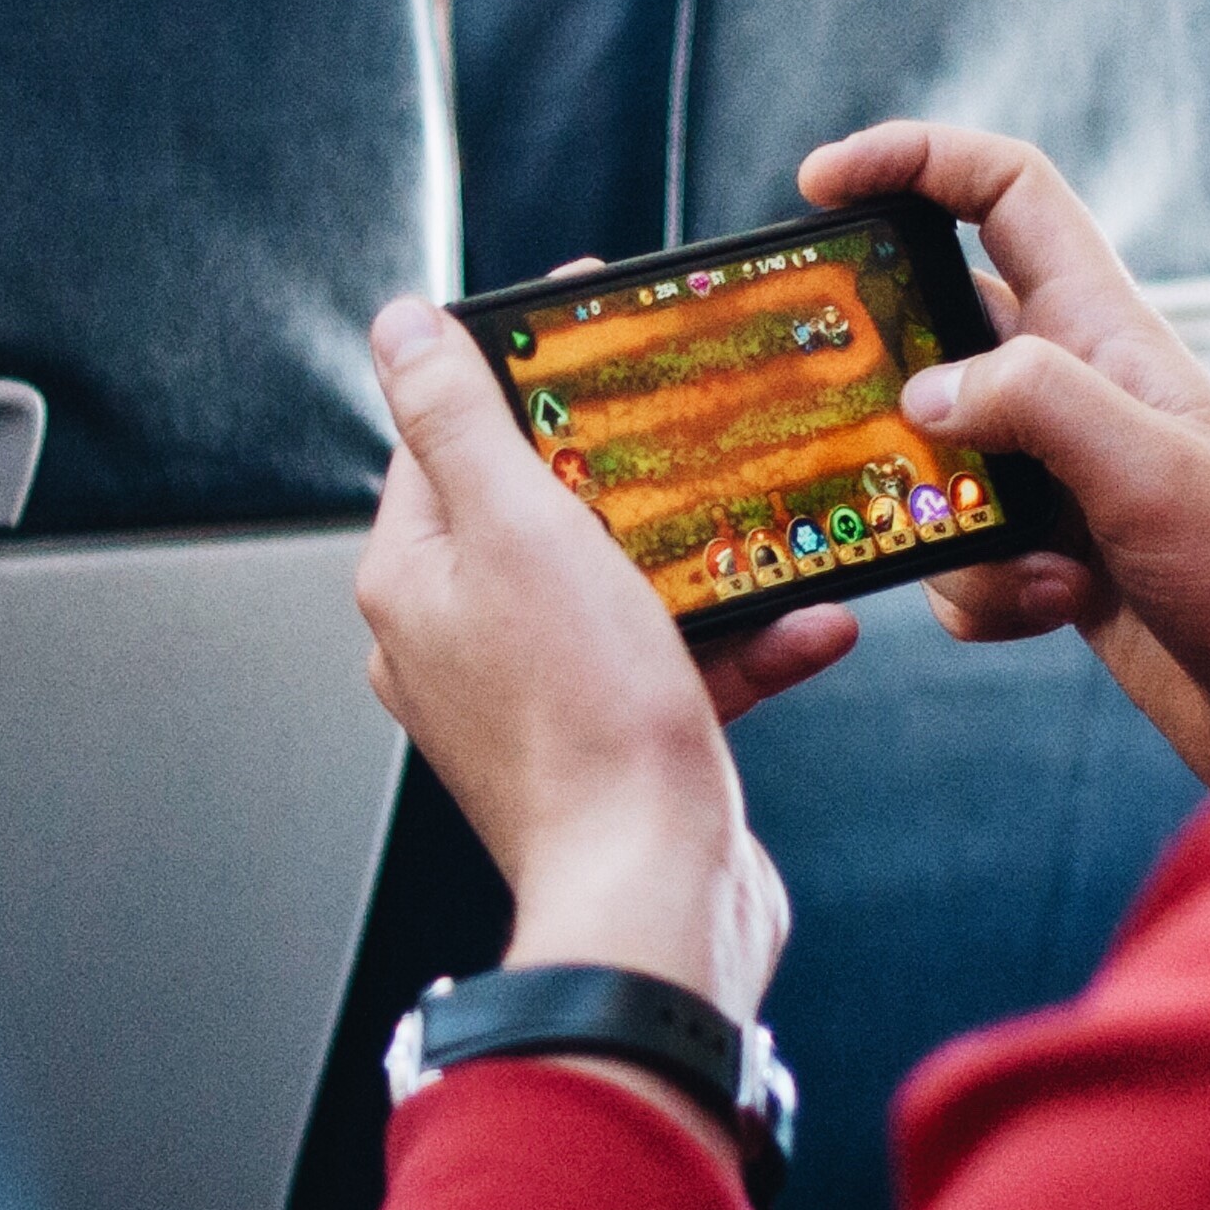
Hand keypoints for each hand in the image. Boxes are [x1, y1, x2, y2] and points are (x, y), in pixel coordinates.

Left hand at [354, 295, 851, 1024]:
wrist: (653, 891)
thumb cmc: (583, 725)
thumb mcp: (519, 528)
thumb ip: (459, 420)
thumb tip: (401, 328)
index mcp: (416, 581)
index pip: (445, 439)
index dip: (516, 368)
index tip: (589, 319)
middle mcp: (460, 640)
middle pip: (543, 509)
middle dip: (631, 463)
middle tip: (697, 409)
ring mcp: (539, 697)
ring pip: (625, 588)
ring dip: (710, 555)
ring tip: (773, 518)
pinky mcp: (615, 745)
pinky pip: (683, 666)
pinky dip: (747, 642)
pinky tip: (809, 621)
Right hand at [799, 122, 1209, 784]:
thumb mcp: (1147, 471)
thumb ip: (1033, 405)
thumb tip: (922, 391)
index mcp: (1107, 331)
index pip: (1006, 195)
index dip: (915, 161)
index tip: (820, 182)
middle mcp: (1076, 387)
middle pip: (938, 333)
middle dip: (887, 387)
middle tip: (852, 432)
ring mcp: (1058, 472)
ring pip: (931, 463)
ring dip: (947, 525)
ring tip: (1036, 568)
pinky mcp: (1050, 553)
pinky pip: (957, 555)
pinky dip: (984, 593)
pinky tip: (1056, 611)